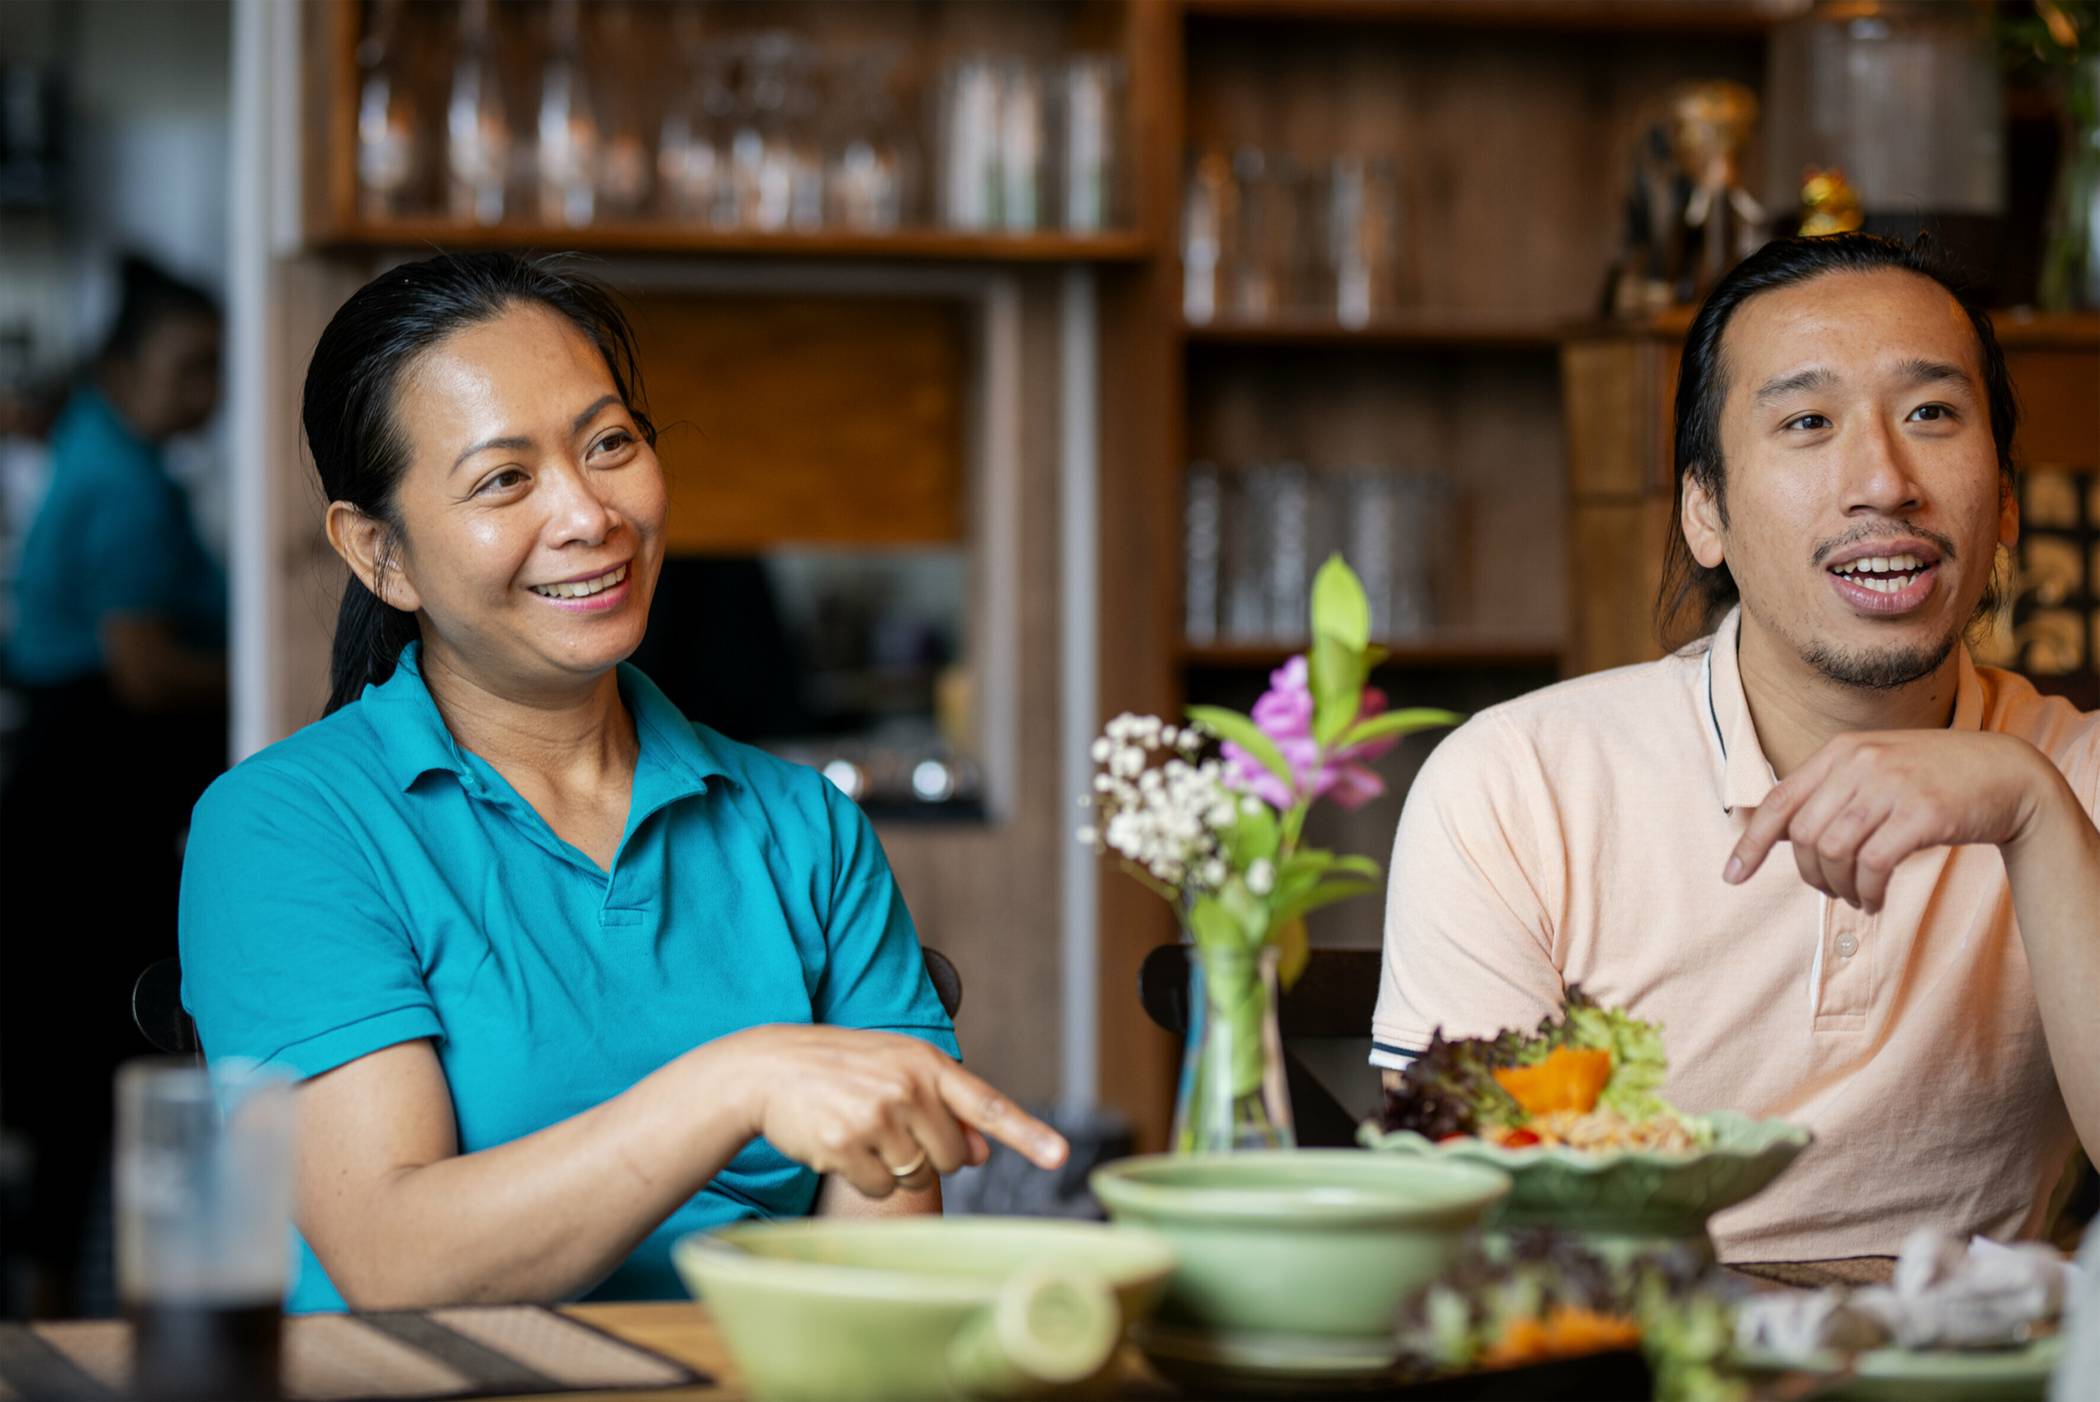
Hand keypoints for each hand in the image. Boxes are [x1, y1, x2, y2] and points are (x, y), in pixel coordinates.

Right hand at [719, 1026, 1067, 1198]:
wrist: (770, 1068)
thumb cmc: (842, 1069)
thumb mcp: (897, 1070)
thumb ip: (945, 1106)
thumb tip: (984, 1152)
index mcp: (926, 1063)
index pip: (987, 1104)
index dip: (1027, 1133)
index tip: (1060, 1157)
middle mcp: (907, 1087)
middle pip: (952, 1157)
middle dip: (928, 1154)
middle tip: (890, 1126)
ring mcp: (876, 1116)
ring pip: (916, 1175)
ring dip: (894, 1167)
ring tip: (860, 1130)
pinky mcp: (845, 1144)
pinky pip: (880, 1188)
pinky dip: (864, 1177)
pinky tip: (840, 1145)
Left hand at [1723, 730, 2052, 913]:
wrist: (2007, 774)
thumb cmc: (1931, 780)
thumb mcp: (1874, 772)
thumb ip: (1828, 795)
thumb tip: (1773, 835)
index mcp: (1841, 752)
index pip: (1779, 801)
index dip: (1750, 842)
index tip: (1731, 877)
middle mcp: (1860, 763)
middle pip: (1803, 835)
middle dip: (1809, 875)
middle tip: (1832, 891)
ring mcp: (1891, 786)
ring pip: (1833, 852)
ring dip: (1839, 888)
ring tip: (1858, 898)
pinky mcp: (1923, 814)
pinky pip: (1873, 865)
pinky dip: (1867, 892)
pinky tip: (1875, 901)